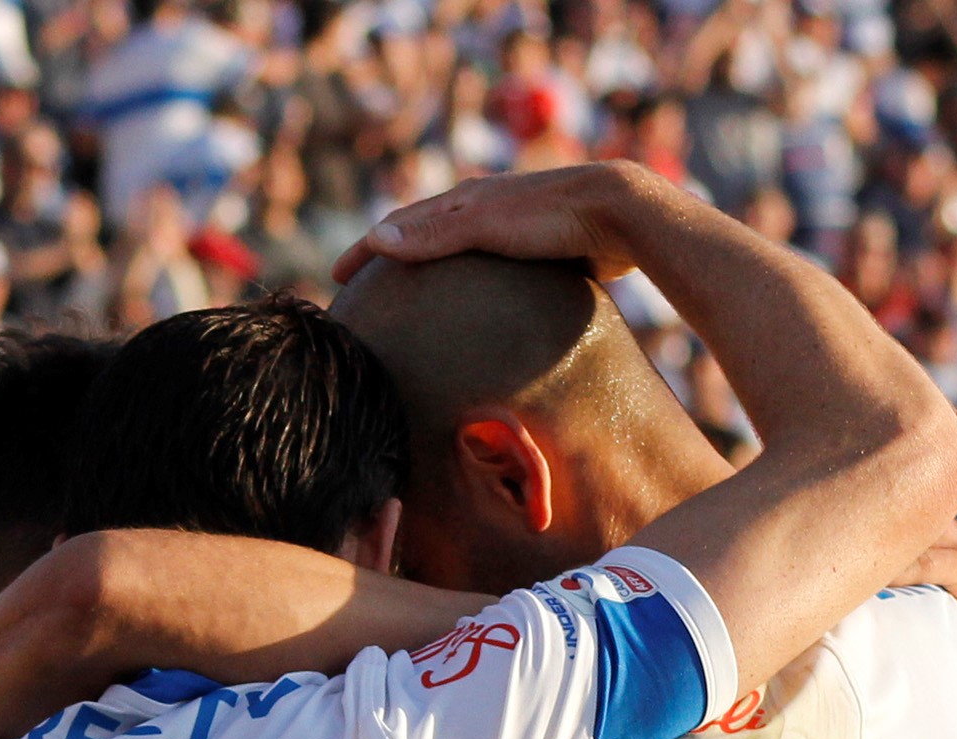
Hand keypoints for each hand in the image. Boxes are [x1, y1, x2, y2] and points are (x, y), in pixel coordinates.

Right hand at [334, 161, 667, 284]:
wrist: (618, 213)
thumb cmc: (551, 217)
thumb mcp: (485, 225)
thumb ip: (434, 235)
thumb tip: (376, 241)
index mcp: (464, 201)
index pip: (401, 225)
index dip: (368, 249)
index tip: (339, 277)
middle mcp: (485, 211)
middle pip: (426, 236)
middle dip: (394, 259)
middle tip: (369, 293)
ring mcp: (513, 232)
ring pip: (461, 257)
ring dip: (433, 274)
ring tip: (414, 307)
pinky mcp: (540, 252)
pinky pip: (494, 276)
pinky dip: (473, 291)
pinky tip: (478, 320)